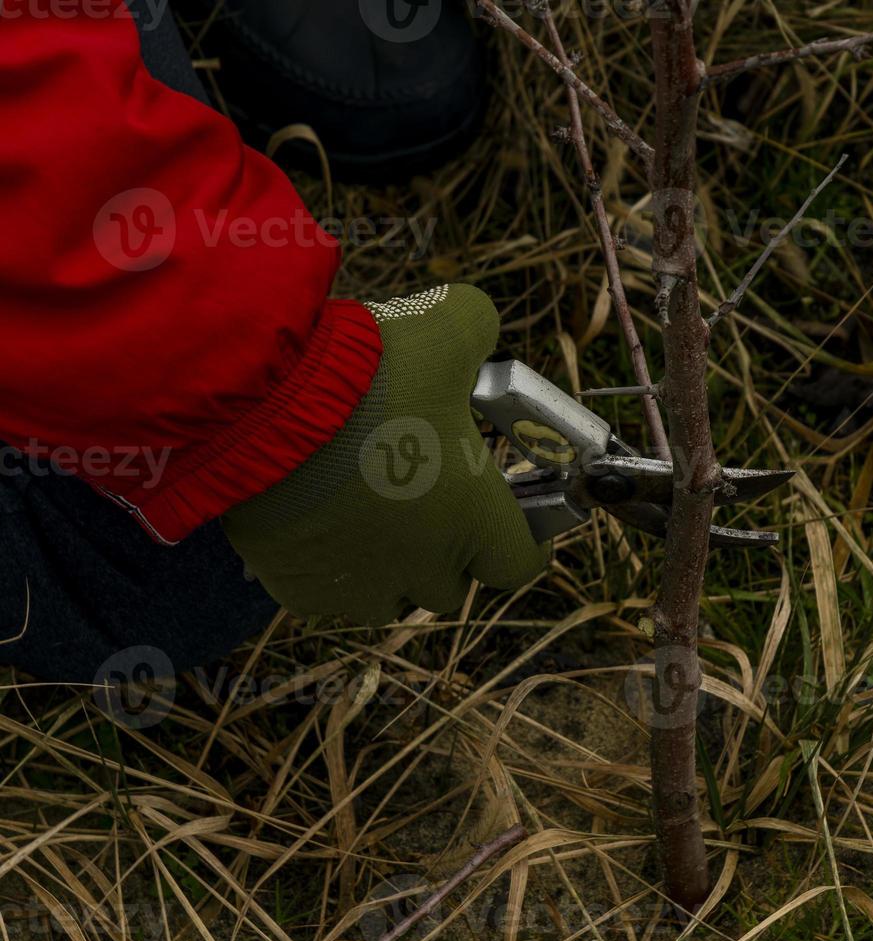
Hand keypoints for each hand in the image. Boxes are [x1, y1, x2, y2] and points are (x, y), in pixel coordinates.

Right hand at [222, 284, 544, 623]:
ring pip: (387, 599)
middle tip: (427, 502)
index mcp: (477, 521)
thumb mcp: (447, 325)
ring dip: (388, 570)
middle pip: (450, 584)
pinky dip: (324, 570)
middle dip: (446, 552)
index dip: (521, 541)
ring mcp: (360, 586)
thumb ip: (477, 326)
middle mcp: (425, 567)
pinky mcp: (298, 588)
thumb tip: (476, 322)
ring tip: (369, 520)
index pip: (520, 563)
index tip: (512, 520)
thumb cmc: (372, 374)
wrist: (264, 404)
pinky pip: (324, 595)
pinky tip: (314, 524)